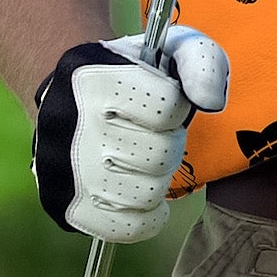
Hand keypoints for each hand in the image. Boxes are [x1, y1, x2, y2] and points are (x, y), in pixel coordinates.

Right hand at [31, 26, 228, 241]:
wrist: (69, 94)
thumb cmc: (133, 72)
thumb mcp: (171, 48)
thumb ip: (203, 63)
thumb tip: (211, 103)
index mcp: (97, 80)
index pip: (168, 108)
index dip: (177, 106)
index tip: (164, 102)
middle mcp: (73, 127)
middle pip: (160, 155)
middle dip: (169, 143)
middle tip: (154, 134)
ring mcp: (64, 173)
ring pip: (147, 194)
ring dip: (157, 178)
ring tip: (143, 160)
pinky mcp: (66, 208)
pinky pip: (128, 228)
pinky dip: (146, 216)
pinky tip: (142, 192)